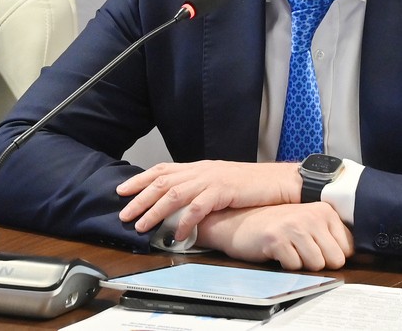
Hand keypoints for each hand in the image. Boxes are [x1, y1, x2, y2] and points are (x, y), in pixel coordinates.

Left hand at [117, 160, 299, 238]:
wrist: (279, 181)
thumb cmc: (252, 185)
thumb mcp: (220, 182)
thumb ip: (200, 189)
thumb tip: (179, 204)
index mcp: (199, 168)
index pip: (162, 170)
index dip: (140, 179)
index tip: (122, 191)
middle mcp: (201, 170)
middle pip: (162, 182)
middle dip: (140, 199)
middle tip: (124, 214)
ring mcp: (212, 179)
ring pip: (175, 194)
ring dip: (155, 211)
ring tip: (142, 226)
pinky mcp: (223, 191)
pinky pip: (198, 207)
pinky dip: (185, 222)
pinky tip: (177, 234)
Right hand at [196, 203, 354, 270]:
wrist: (238, 222)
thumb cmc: (275, 226)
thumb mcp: (307, 224)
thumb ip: (329, 235)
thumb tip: (351, 256)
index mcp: (323, 210)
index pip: (349, 248)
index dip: (332, 254)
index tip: (316, 247)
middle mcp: (311, 215)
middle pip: (336, 260)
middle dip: (319, 262)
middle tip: (300, 249)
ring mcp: (294, 226)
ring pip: (317, 265)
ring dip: (302, 264)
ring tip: (289, 249)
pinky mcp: (277, 239)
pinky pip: (295, 267)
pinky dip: (286, 265)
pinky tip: (276, 251)